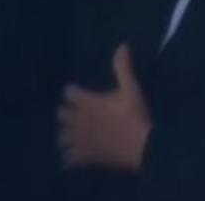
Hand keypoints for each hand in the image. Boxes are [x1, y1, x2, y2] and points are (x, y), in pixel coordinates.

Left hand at [57, 44, 151, 170]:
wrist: (143, 147)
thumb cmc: (135, 115)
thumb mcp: (131, 89)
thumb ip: (122, 68)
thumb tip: (122, 45)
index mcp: (88, 102)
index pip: (68, 93)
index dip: (73, 93)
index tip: (78, 94)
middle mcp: (79, 120)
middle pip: (61, 114)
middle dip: (66, 114)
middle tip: (75, 114)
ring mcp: (81, 140)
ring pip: (61, 137)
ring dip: (65, 136)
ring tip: (72, 136)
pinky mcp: (86, 156)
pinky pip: (68, 158)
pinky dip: (69, 158)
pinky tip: (74, 156)